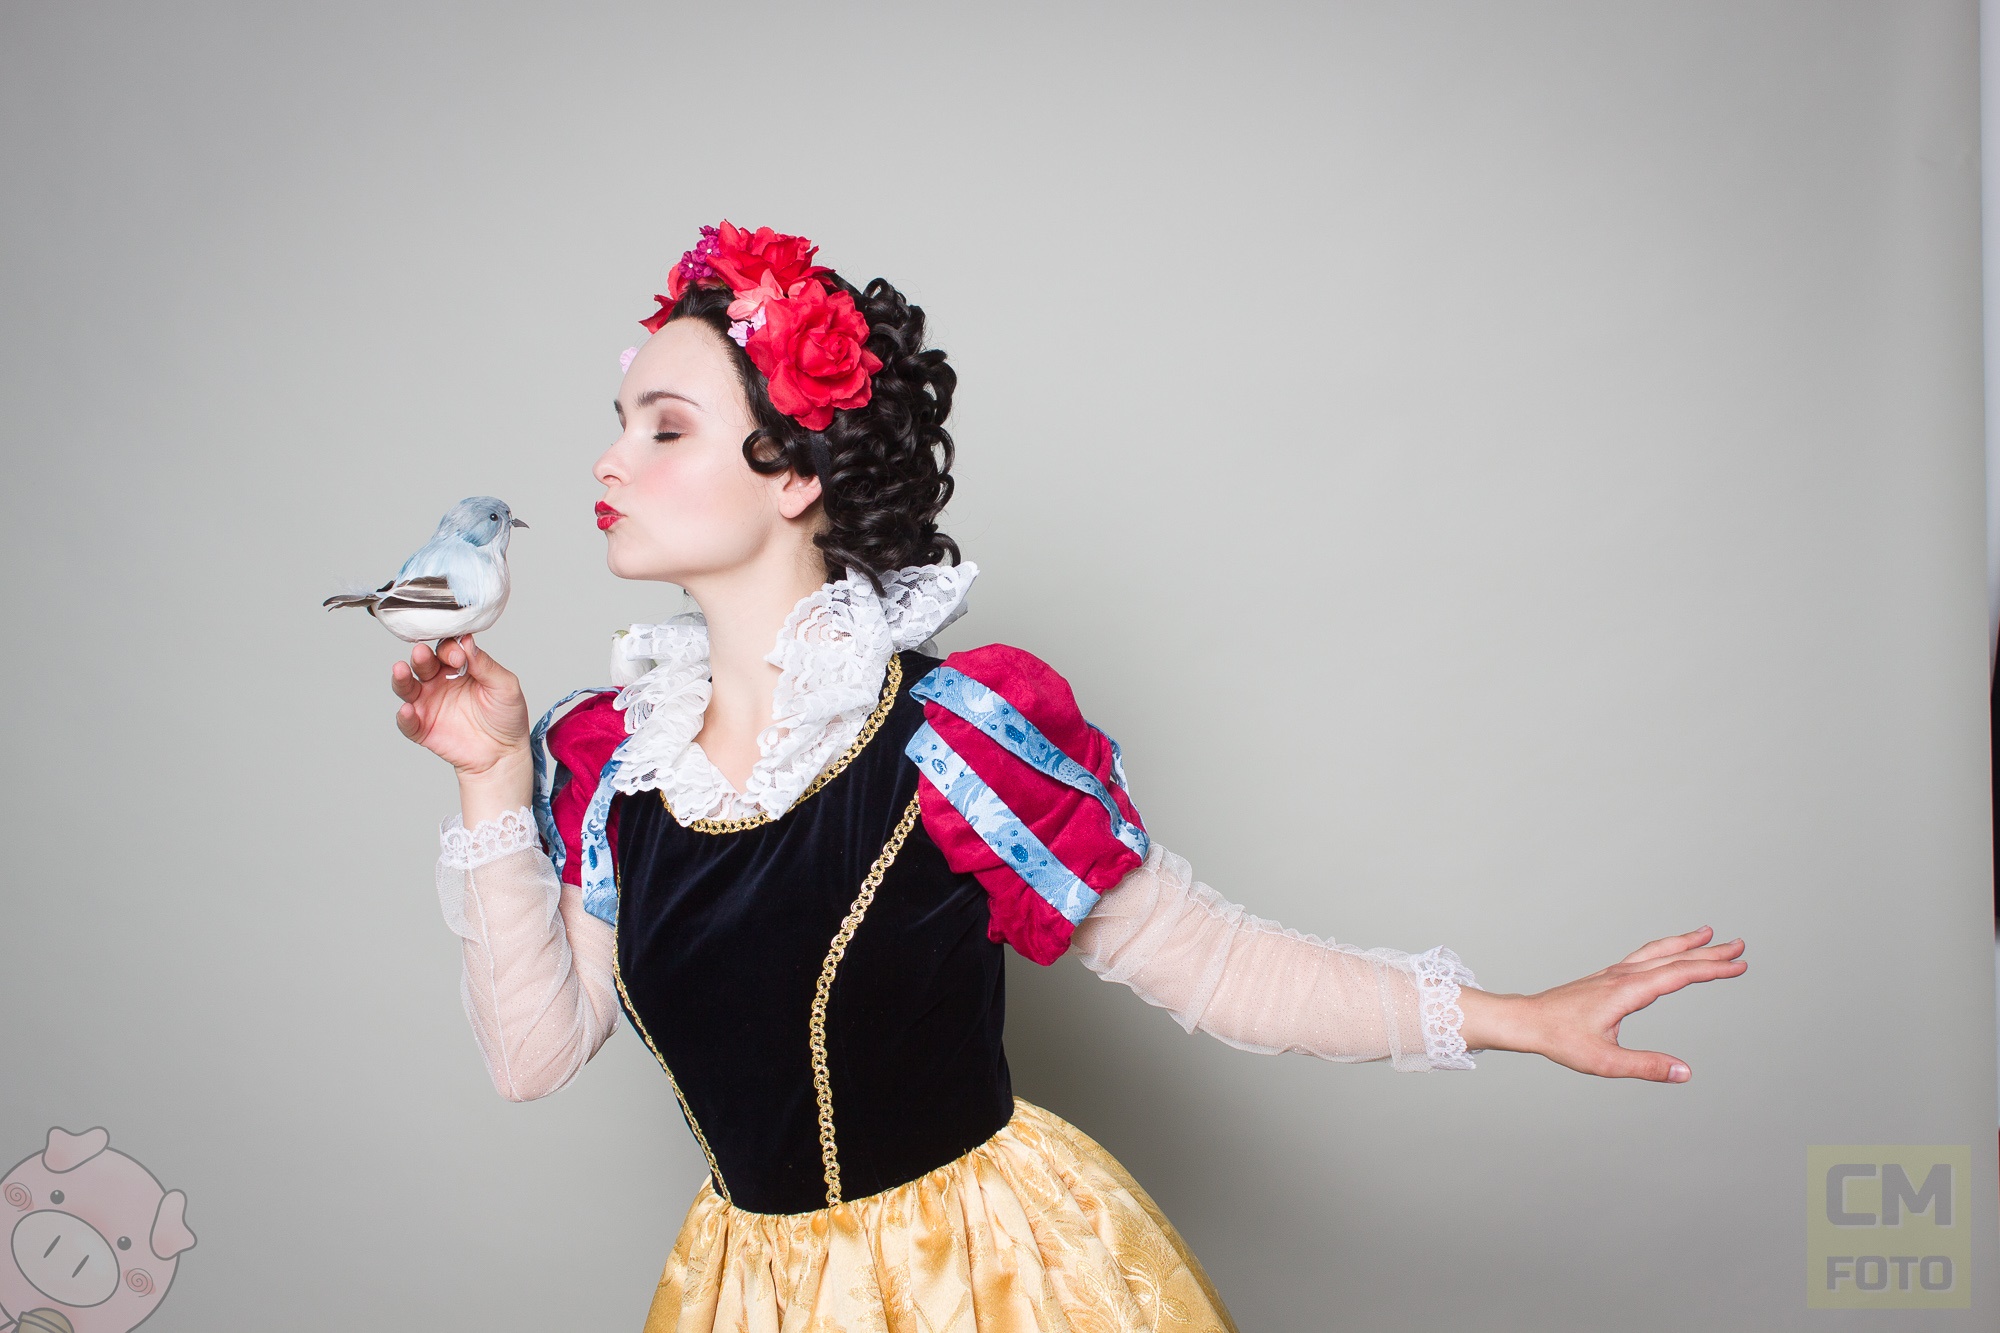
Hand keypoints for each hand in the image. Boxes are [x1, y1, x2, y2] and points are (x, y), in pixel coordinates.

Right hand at [389, 636, 530, 780]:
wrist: (503, 753)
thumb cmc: (506, 716)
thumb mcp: (504, 686)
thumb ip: (486, 665)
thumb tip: (467, 642)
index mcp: (459, 668)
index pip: (446, 650)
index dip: (449, 649)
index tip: (459, 655)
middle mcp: (439, 682)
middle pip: (423, 663)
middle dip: (421, 656)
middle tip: (422, 653)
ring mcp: (429, 705)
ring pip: (407, 687)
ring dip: (401, 678)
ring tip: (400, 670)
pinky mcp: (423, 728)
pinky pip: (408, 722)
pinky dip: (404, 717)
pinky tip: (407, 710)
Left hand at [1457, 926, 1746, 1081]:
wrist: (1527, 1021)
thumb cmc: (1561, 1039)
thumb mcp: (1605, 1061)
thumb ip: (1646, 1066)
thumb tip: (1685, 1072)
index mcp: (1627, 991)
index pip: (1679, 974)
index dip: (1712, 969)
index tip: (1739, 965)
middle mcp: (1622, 976)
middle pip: (1673, 957)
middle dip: (1708, 952)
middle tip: (1739, 945)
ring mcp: (1613, 974)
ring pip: (1657, 952)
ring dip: (1685, 944)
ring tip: (1708, 936)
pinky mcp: (1606, 977)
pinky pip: (1643, 957)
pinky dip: (1663, 950)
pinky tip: (1668, 954)